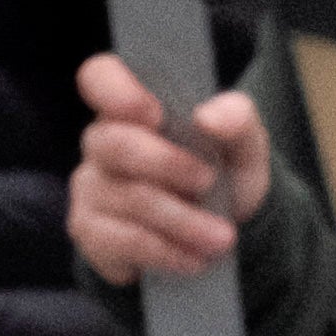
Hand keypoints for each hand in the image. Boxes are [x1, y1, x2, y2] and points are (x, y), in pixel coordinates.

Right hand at [68, 51, 271, 282]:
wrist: (221, 234)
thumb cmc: (225, 173)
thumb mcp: (245, 146)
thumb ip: (238, 120)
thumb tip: (210, 117)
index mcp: (134, 107)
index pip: (100, 77)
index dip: (116, 91)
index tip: (152, 113)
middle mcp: (102, 142)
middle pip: (115, 145)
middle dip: (168, 166)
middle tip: (210, 183)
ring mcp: (90, 187)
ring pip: (126, 200)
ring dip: (182, 222)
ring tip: (222, 239)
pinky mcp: (89, 232)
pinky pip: (121, 241)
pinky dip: (165, 252)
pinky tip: (191, 259)